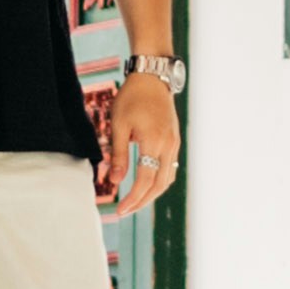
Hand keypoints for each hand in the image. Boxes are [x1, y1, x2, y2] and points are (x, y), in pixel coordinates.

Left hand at [105, 65, 180, 216]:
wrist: (152, 77)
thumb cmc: (132, 97)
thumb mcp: (119, 125)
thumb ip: (119, 154)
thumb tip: (114, 180)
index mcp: (154, 141)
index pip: (145, 180)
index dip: (133, 198)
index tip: (120, 210)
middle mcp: (168, 145)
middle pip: (159, 185)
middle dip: (142, 201)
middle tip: (125, 211)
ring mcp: (174, 143)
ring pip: (167, 178)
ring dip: (152, 193)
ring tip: (135, 201)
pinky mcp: (174, 140)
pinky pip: (170, 167)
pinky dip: (159, 180)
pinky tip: (146, 184)